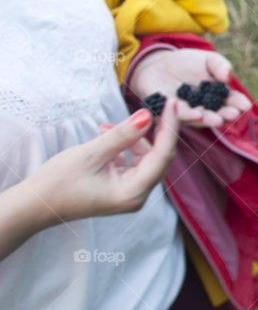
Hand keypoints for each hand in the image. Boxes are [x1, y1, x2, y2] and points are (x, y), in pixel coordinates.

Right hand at [29, 100, 180, 222]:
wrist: (32, 206)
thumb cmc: (57, 183)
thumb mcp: (91, 153)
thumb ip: (122, 135)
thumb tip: (147, 116)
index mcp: (133, 193)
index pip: (162, 155)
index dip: (169, 128)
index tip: (173, 104)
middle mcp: (136, 197)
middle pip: (158, 158)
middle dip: (156, 131)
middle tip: (156, 105)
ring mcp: (128, 194)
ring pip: (144, 159)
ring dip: (133, 139)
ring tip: (107, 127)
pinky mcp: (119, 189)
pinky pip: (131, 163)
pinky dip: (123, 148)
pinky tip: (105, 135)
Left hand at [128, 48, 251, 127]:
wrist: (158, 65)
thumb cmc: (187, 63)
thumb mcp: (207, 59)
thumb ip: (220, 65)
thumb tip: (228, 75)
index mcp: (219, 95)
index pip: (231, 101)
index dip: (239, 104)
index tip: (245, 105)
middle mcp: (206, 107)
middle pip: (218, 113)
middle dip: (226, 115)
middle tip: (233, 115)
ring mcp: (190, 112)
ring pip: (201, 118)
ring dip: (209, 119)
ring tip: (217, 120)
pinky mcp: (171, 113)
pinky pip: (180, 115)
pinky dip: (188, 116)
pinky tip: (197, 115)